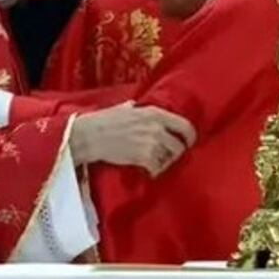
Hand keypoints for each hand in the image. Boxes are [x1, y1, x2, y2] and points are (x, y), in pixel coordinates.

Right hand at [69, 103, 196, 176]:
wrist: (89, 135)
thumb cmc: (103, 121)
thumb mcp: (124, 108)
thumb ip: (136, 108)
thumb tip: (136, 106)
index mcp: (154, 113)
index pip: (184, 125)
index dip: (189, 137)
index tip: (187, 143)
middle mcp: (156, 127)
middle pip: (180, 146)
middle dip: (176, 154)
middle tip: (169, 158)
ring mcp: (151, 142)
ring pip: (170, 158)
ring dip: (164, 163)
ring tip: (154, 164)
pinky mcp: (144, 157)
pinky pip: (158, 168)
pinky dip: (154, 172)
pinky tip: (147, 171)